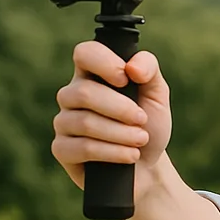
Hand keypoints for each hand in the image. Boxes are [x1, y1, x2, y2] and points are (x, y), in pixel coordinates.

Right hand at [52, 42, 172, 198]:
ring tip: (140, 140)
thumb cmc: (149, 125)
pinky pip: (82, 148)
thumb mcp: (157, 94)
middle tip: (142, 120)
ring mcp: (64, 122)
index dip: (104, 63)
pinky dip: (113, 152)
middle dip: (121, 108)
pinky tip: (129, 155)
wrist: (148, 166)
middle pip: (84, 92)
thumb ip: (149, 70)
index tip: (126, 79)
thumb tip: (132, 66)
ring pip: (84, 122)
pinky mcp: (62, 149)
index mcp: (93, 74)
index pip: (85, 53)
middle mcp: (73, 95)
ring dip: (121, 133)